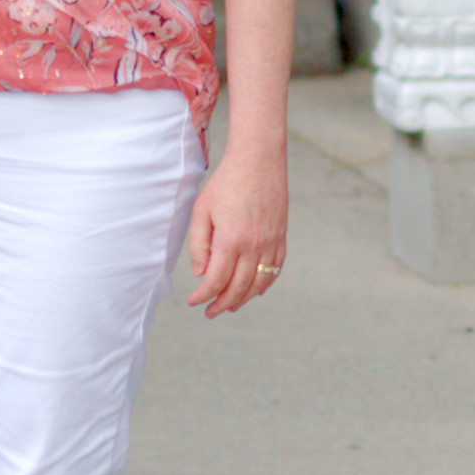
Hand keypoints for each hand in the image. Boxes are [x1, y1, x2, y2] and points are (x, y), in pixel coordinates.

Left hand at [186, 144, 286, 317]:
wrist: (258, 162)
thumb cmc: (225, 183)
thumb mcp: (202, 210)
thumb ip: (199, 244)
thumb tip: (200, 273)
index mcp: (230, 241)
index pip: (216, 281)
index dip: (203, 296)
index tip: (193, 302)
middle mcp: (253, 247)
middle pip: (238, 288)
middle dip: (221, 304)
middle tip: (209, 312)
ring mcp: (270, 244)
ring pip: (258, 284)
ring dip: (243, 299)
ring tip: (229, 306)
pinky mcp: (281, 238)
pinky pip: (275, 270)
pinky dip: (264, 285)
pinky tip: (253, 291)